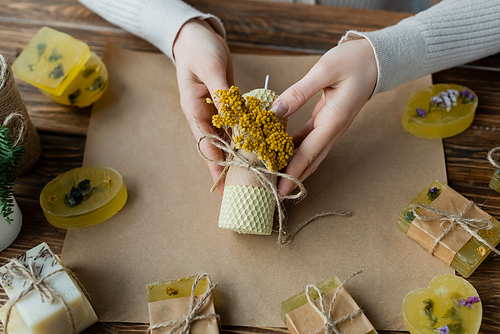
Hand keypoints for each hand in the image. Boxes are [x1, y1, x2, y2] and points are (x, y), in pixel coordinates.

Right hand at [173, 19, 233, 194]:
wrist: (197, 36)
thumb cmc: (198, 49)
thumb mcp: (211, 69)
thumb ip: (222, 95)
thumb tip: (236, 119)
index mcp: (194, 110)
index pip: (206, 143)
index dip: (216, 164)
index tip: (225, 182)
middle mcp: (204, 115)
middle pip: (216, 147)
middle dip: (226, 168)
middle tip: (238, 190)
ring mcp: (215, 111)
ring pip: (227, 139)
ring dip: (237, 156)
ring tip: (249, 175)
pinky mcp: (226, 105)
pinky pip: (236, 125)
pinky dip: (244, 136)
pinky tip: (255, 148)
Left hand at [271, 38, 376, 194]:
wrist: (378, 58)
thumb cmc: (354, 61)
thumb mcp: (324, 71)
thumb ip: (299, 92)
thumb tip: (275, 110)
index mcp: (334, 121)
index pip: (309, 153)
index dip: (293, 173)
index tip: (280, 190)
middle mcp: (333, 129)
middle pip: (311, 160)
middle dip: (293, 177)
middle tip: (274, 192)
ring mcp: (331, 126)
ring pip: (310, 152)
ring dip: (294, 165)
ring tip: (273, 174)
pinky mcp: (327, 120)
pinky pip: (309, 139)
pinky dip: (295, 147)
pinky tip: (279, 148)